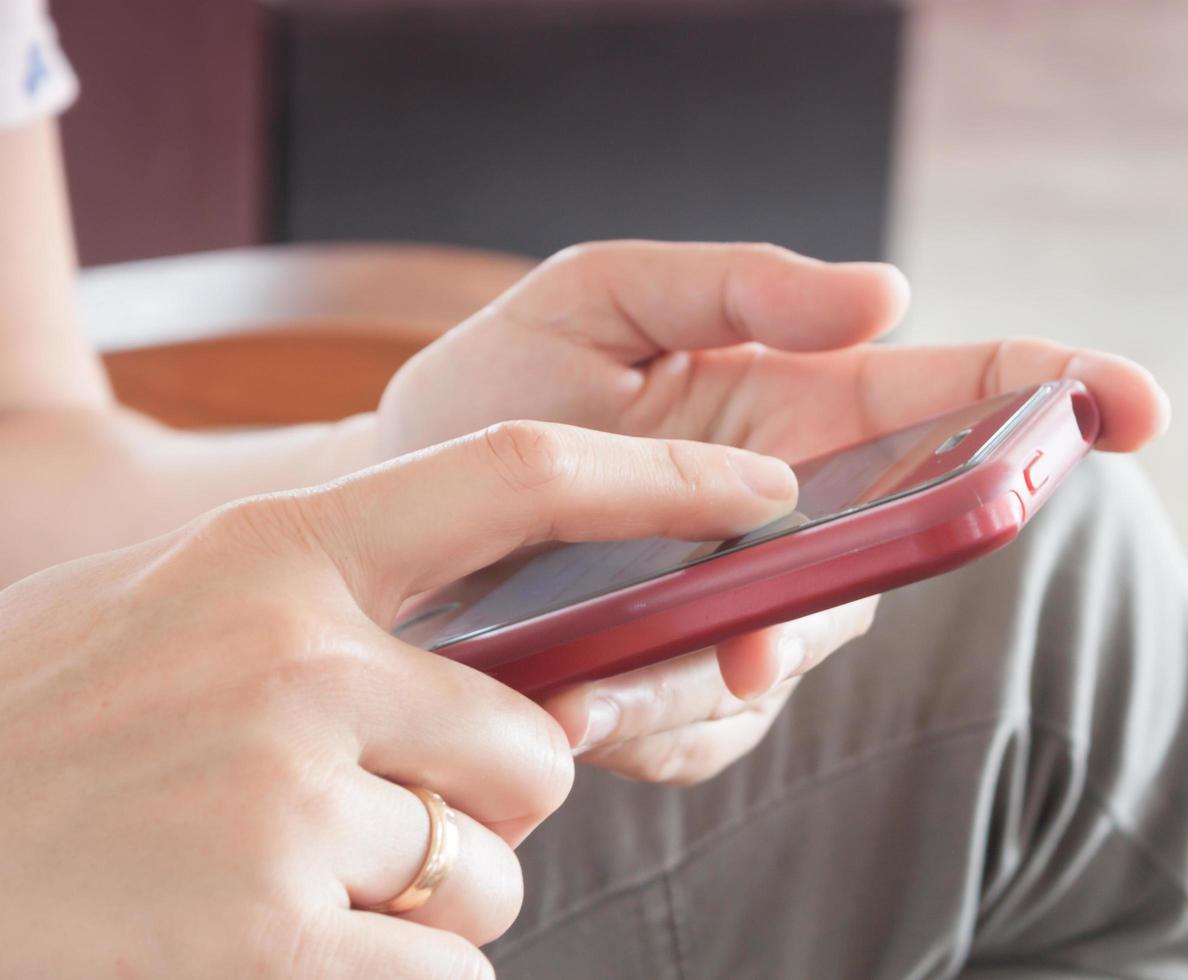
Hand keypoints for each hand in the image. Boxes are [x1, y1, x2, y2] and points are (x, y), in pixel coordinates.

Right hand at [0, 421, 797, 976]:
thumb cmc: (37, 732)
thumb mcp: (166, 610)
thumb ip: (324, 603)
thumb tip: (493, 649)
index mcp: (276, 556)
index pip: (521, 476)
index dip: (663, 475)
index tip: (763, 487)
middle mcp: (297, 665)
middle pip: (534, 746)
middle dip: (491, 804)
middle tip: (376, 819)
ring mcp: (285, 808)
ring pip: (493, 876)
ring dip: (431, 905)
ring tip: (288, 890)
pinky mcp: (277, 946)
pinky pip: (449, 978)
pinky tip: (280, 953)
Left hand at [379, 241, 1170, 783]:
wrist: (396, 505)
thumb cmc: (498, 390)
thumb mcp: (598, 297)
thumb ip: (739, 283)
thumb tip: (890, 297)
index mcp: (794, 408)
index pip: (954, 397)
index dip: (1058, 394)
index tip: (1139, 404)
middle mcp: (793, 517)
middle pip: (899, 549)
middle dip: (861, 587)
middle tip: (760, 623)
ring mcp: (743, 609)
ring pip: (799, 656)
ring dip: (723, 673)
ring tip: (601, 678)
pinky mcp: (681, 692)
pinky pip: (713, 729)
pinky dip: (654, 724)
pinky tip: (572, 705)